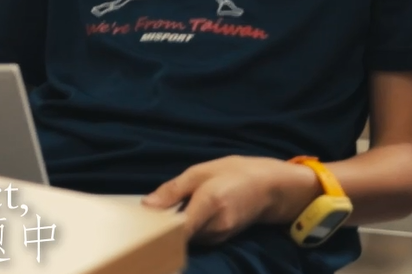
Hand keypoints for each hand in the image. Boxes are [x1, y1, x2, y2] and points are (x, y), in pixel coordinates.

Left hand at [141, 157, 321, 244]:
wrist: (270, 188)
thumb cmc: (234, 173)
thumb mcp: (200, 172)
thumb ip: (173, 190)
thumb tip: (147, 205)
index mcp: (209, 204)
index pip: (179, 230)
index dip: (157, 232)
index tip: (141, 226)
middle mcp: (214, 227)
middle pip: (177, 237)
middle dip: (161, 228)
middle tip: (146, 215)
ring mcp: (218, 237)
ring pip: (185, 239)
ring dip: (172, 229)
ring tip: (163, 213)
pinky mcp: (220, 240)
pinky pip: (194, 238)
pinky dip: (184, 230)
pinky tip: (181, 216)